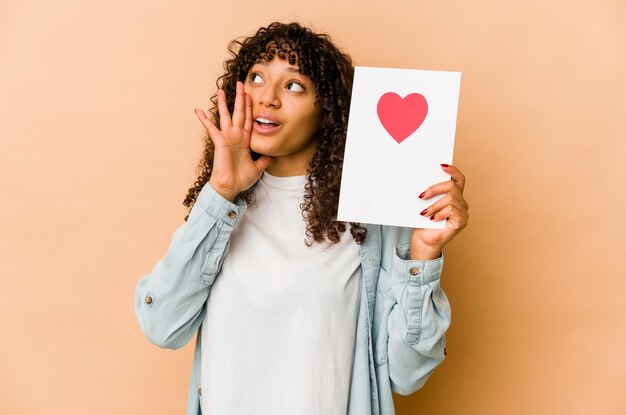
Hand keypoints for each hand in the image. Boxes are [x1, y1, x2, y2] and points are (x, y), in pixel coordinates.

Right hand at [194, 81, 271, 200]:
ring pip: (226, 116)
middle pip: (239, 113)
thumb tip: (271, 155)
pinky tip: (199, 110)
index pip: (248, 120)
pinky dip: (205, 120)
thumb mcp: (258, 168)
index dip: (250, 108)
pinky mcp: (219, 142)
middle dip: (240, 98)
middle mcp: (235, 137)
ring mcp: (227, 138)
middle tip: (240, 84)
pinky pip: (211, 128)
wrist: (230, 187)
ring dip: (223, 103)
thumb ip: (264, 160)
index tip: (250, 95)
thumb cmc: (241, 179)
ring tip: (221, 90)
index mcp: (244, 141)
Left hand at [410, 164, 468, 259]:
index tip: (441, 166)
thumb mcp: (425, 204)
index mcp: (454, 196)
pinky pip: (451, 210)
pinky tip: (433, 219)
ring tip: (424, 213)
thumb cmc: (424, 223)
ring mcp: (463, 212)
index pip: (459, 179)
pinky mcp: (462, 221)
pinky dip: (439, 213)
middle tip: (421, 196)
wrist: (424, 240)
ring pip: (450, 198)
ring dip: (434, 205)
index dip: (453, 171)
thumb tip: (422, 179)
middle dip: (435, 189)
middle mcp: (461, 203)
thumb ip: (429, 193)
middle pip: (452, 187)